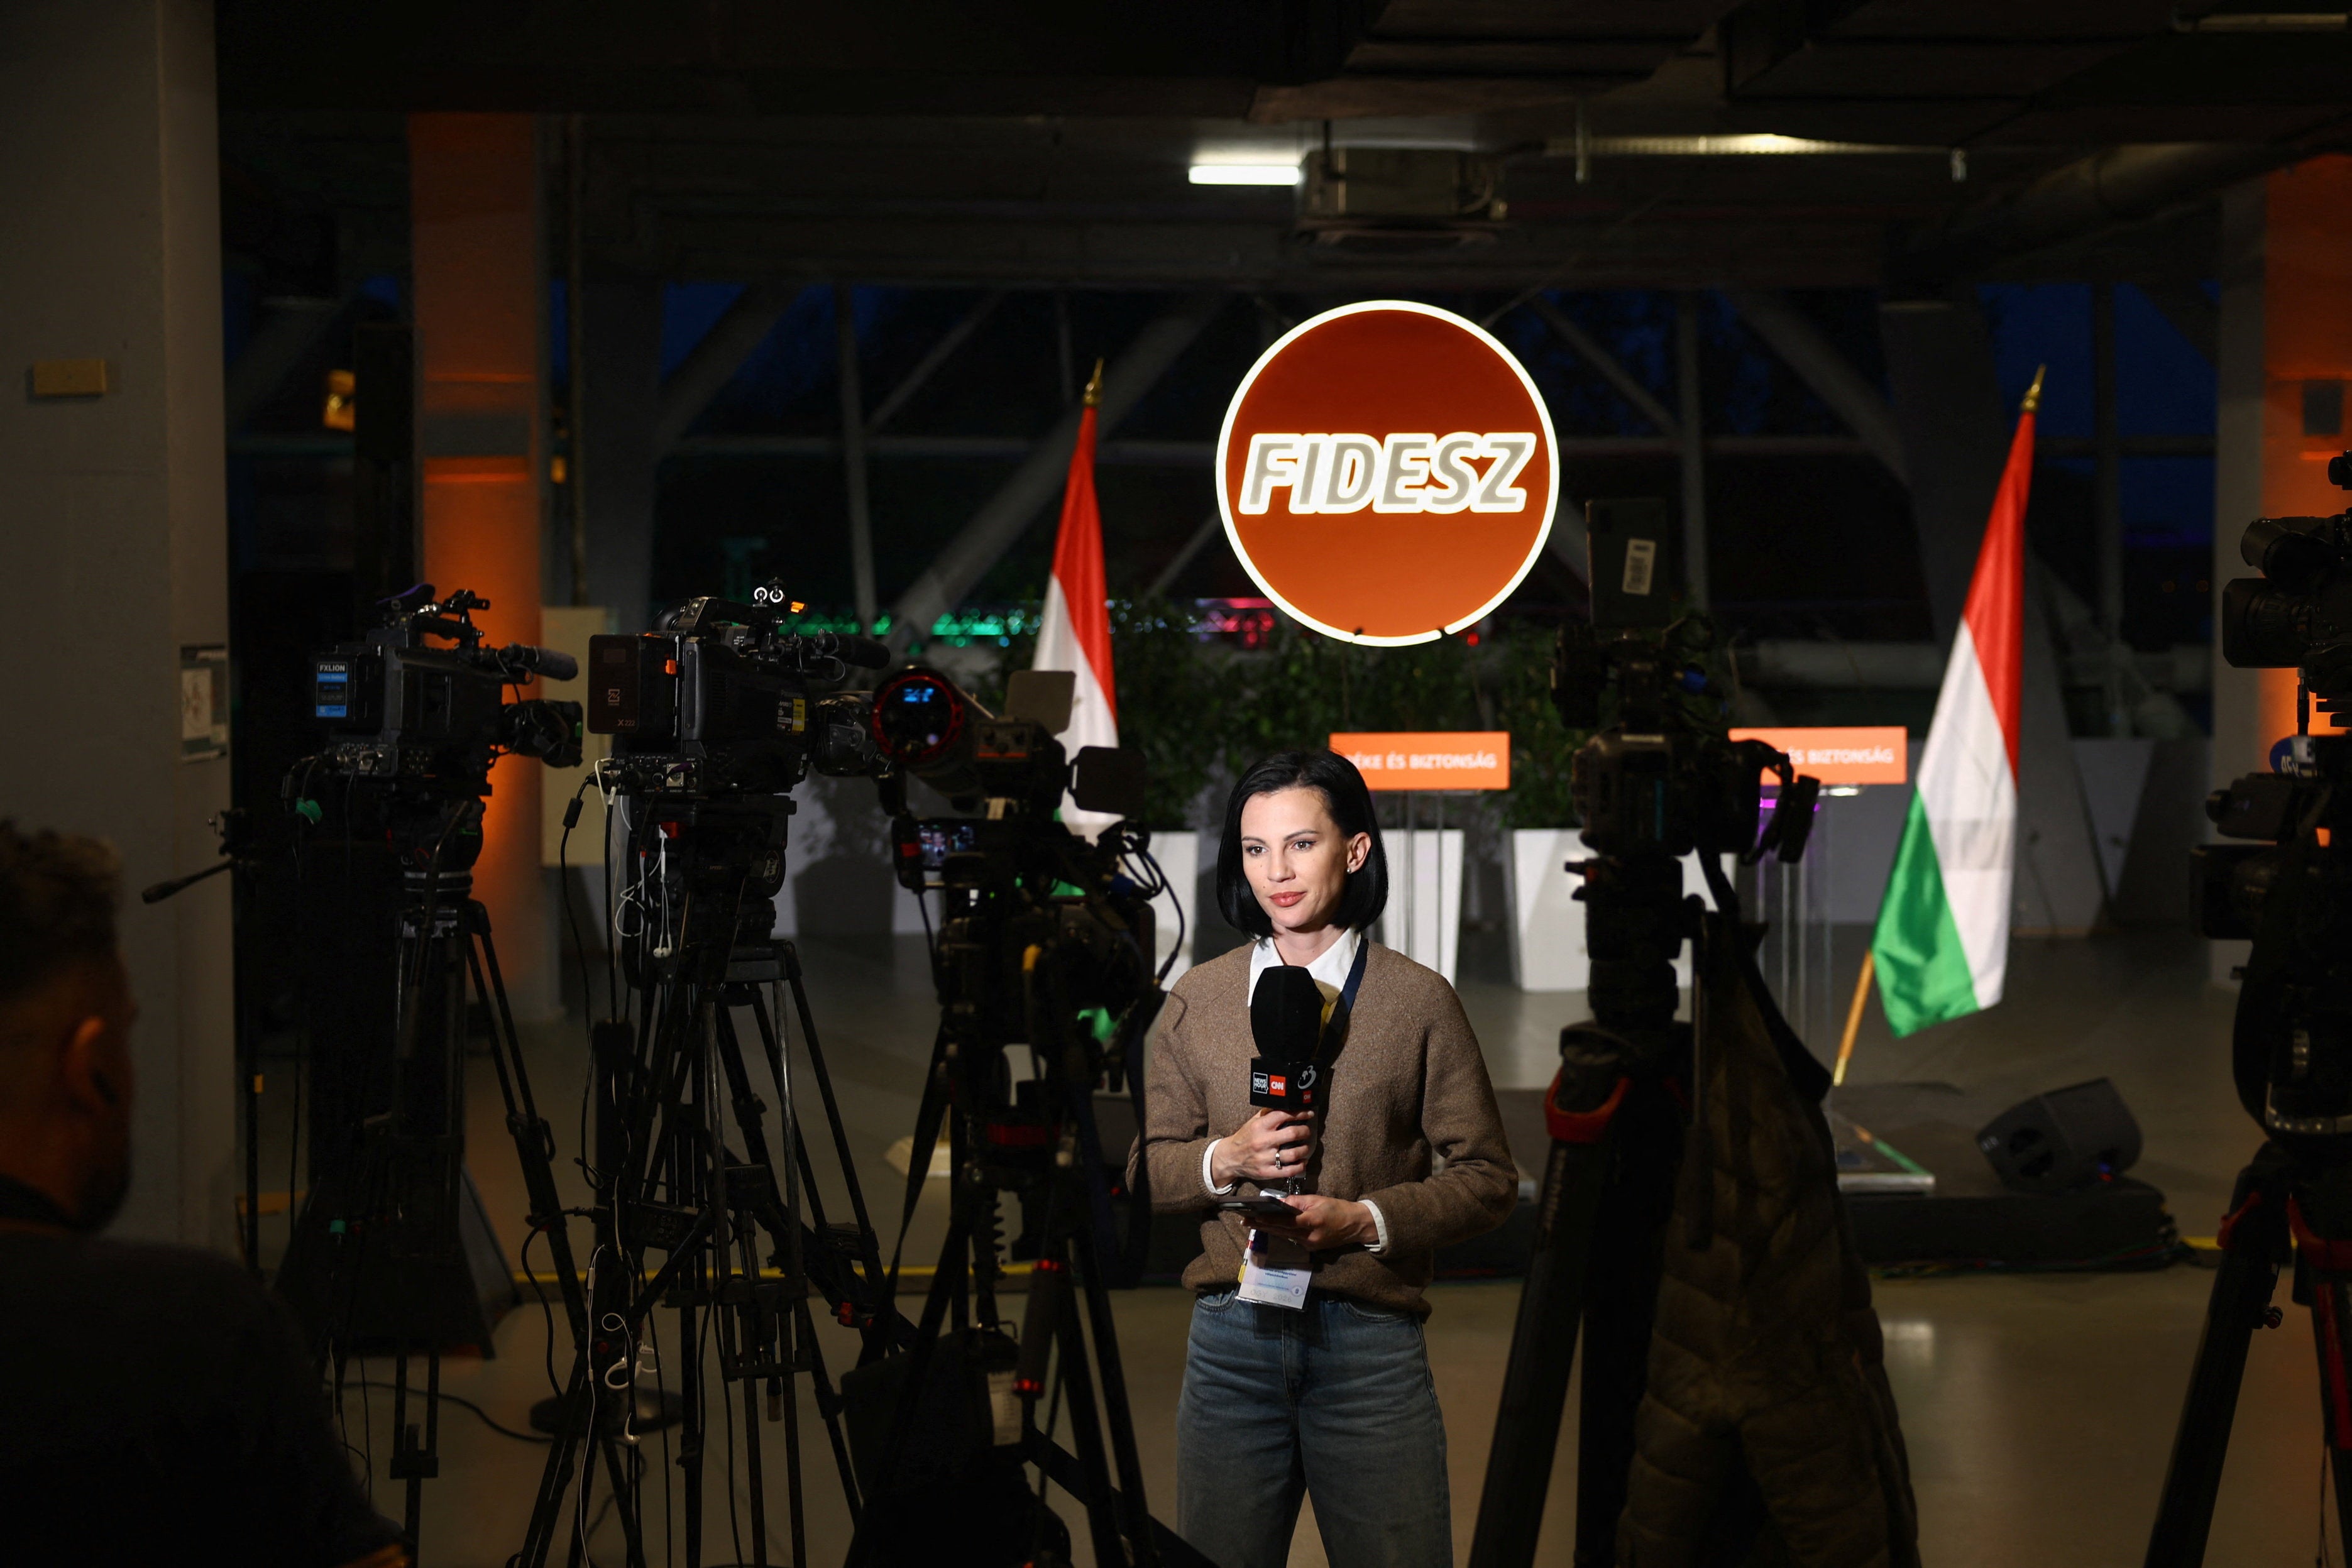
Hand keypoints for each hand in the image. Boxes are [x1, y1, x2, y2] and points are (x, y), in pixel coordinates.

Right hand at [1212, 1110, 1314, 1187]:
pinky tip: (1302, 1161)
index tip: (1308, 1114)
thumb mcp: (1253, 1122)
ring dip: (1305, 1149)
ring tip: (1306, 1147)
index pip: (1284, 1115)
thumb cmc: (1245, 1138)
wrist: (1230, 1158)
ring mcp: (1265, 1158)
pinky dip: (1300, 1166)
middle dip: (1305, 1131)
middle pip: (1292, 1134)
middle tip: (1307, 1131)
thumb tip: (1287, 1106)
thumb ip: (1269, 1114)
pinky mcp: (1267, 1172)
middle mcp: (1262, 1141)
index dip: (1300, 1113)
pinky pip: (1290, 1170)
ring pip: (1294, 1153)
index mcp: (1260, 1126)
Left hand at [1253, 1195, 1376, 1249]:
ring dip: (1268, 1230)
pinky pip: (1292, 1239)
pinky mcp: (1310, 1249)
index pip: (1286, 1220)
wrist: (1355, 1225)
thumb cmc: (1337, 1208)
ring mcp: (1309, 1245)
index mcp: (1312, 1221)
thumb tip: (1279, 1202)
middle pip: (1280, 1231)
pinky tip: (1270, 1228)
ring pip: (1284, 1236)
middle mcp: (1309, 1236)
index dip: (1269, 1219)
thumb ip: (1297, 1201)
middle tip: (1245, 1221)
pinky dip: (1281, 1233)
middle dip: (1262, 1226)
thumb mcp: (1317, 1199)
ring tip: (1252, 1224)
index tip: (1254, 1216)